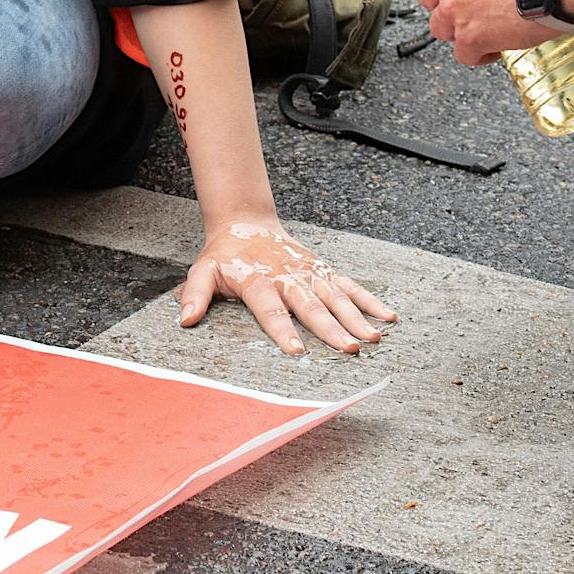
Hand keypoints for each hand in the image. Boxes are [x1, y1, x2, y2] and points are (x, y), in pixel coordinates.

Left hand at [179, 215, 395, 354]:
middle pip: (310, 305)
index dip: (282, 330)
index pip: (270, 309)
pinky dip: (369, 299)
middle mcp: (287, 276)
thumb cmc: (224, 255)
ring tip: (373, 338)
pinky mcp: (322, 269)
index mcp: (258, 280)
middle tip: (349, 349)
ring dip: (356, 317)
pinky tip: (387, 316)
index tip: (296, 351)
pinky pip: (348, 285)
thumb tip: (186, 321)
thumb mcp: (202, 271)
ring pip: (335, 296)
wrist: (246, 222)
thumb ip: (195, 295)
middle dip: (331, 328)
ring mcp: (309, 272)